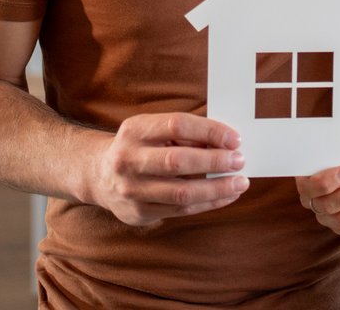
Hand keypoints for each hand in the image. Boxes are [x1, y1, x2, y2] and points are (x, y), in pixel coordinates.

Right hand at [87, 112, 248, 226]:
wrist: (99, 175)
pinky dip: (207, 203)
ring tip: (240, 183)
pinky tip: (225, 196)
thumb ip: (184, 134)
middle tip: (240, 160)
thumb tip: (226, 142)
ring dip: (216, 188)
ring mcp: (131, 190)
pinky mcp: (138, 213)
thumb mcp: (152, 130)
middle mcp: (128, 160)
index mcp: (135, 130)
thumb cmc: (139, 147)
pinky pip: (180, 211)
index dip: (209, 131)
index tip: (234, 138)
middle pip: (178, 161)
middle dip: (215, 161)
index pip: (177, 126)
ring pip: (181, 193)